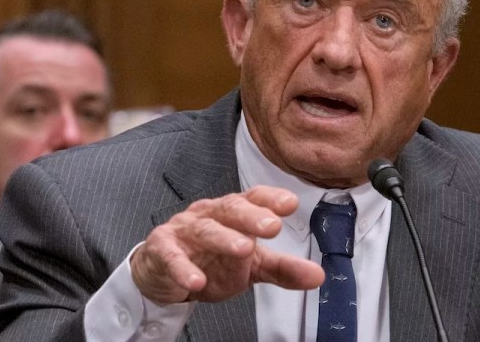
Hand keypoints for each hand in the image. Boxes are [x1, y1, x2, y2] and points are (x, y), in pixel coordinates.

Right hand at [130, 185, 324, 303]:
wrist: (165, 273)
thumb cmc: (210, 261)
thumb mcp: (251, 266)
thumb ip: (283, 268)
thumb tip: (318, 275)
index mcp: (234, 212)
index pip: (254, 198)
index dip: (271, 198)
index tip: (291, 204)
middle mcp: (211, 214)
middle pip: (232, 208)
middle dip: (252, 215)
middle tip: (272, 226)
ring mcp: (185, 229)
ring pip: (205, 229)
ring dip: (224, 238)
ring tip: (243, 249)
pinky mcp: (161, 248)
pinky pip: (171, 255)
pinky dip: (182, 267)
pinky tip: (196, 280)